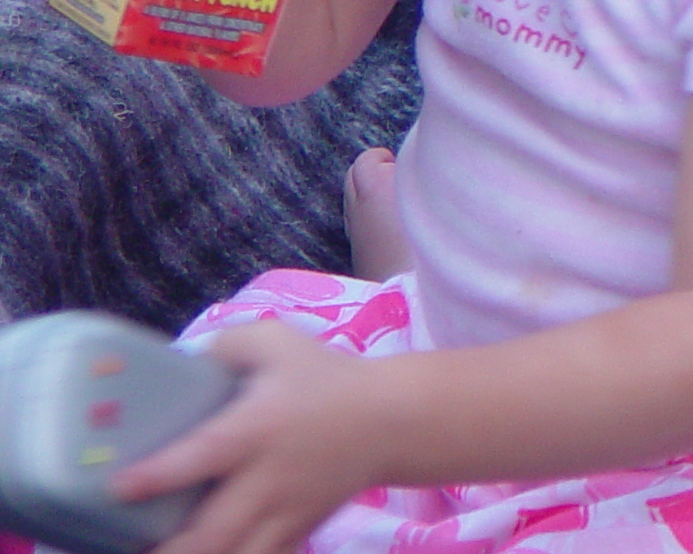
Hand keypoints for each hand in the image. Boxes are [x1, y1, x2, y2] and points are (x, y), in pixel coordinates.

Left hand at [115, 321, 390, 553]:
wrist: (390, 421)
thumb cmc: (326, 379)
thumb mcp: (278, 343)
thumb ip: (225, 346)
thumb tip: (177, 364)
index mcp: (258, 429)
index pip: (205, 454)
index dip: (159, 474)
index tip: (118, 487)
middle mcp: (267, 480)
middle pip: (213, 535)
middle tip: (126, 550)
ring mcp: (283, 515)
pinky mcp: (294, 536)